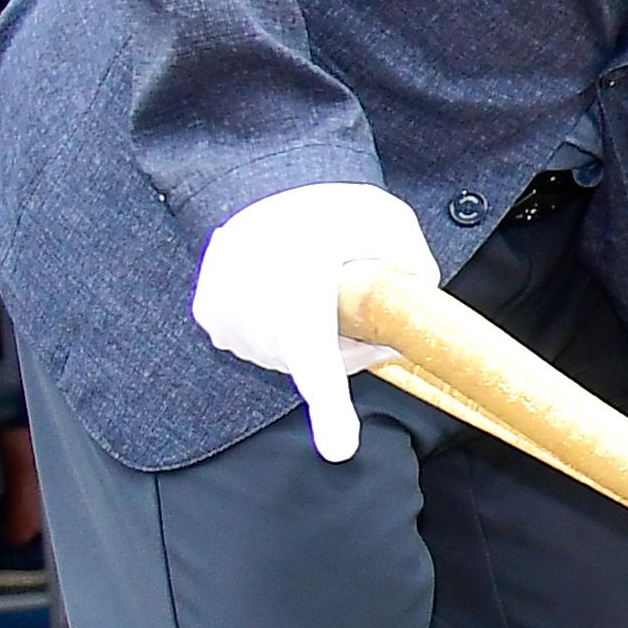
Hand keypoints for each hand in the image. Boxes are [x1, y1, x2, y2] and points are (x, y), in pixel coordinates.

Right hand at [188, 182, 439, 461]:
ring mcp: (226, 322)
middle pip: (321, 358)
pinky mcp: (209, 319)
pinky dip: (276, 323)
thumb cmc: (329, 203)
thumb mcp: (392, 222)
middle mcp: (256, 317)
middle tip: (360, 297)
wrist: (254, 177)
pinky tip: (281, 286)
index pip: (319, 365)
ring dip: (311, 331)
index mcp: (302, 297)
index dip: (331, 412)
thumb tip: (417, 313)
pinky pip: (257, 338)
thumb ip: (414, 271)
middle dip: (349, 340)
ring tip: (310, 279)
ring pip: (288, 352)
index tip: (339, 450)